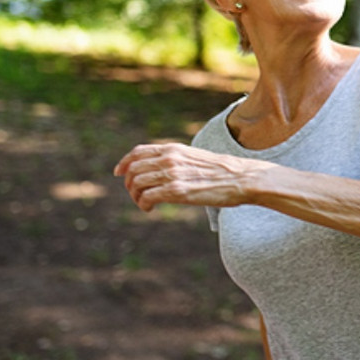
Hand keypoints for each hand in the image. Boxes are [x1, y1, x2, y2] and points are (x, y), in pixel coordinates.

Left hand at [113, 143, 269, 211]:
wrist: (241, 178)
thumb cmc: (223, 171)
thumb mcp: (195, 157)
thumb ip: (177, 160)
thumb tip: (163, 169)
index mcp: (173, 149)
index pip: (138, 152)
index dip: (124, 162)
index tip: (118, 173)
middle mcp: (169, 159)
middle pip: (133, 169)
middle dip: (129, 184)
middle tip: (136, 195)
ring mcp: (172, 174)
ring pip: (137, 184)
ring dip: (136, 197)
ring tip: (145, 204)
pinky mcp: (177, 191)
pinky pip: (147, 197)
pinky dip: (143, 205)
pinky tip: (150, 209)